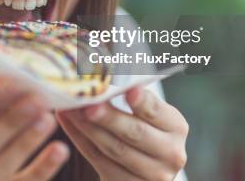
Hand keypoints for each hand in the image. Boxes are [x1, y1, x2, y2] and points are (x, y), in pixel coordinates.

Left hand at [56, 87, 187, 180]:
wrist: (143, 165)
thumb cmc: (142, 126)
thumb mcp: (147, 112)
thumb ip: (133, 95)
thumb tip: (105, 73)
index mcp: (176, 127)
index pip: (157, 113)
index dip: (142, 102)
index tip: (129, 90)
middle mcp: (170, 153)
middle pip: (135, 133)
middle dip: (108, 117)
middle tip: (88, 104)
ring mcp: (152, 174)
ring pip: (113, 149)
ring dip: (87, 127)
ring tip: (70, 108)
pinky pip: (98, 160)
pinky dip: (80, 139)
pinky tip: (67, 121)